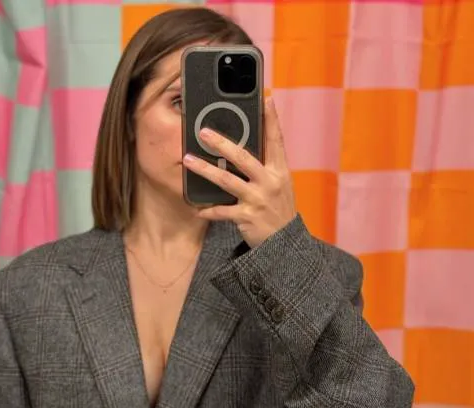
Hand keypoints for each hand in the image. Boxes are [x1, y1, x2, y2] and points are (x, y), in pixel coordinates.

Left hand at [182, 97, 296, 247]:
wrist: (284, 242)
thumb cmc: (278, 209)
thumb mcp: (279, 184)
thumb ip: (267, 165)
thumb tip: (246, 145)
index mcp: (279, 171)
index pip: (276, 141)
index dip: (272, 120)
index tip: (266, 99)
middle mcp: (269, 182)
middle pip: (243, 158)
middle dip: (222, 143)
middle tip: (203, 131)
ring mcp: (258, 199)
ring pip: (227, 181)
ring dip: (205, 170)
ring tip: (188, 160)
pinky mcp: (247, 217)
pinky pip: (223, 212)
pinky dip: (209, 211)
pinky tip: (197, 209)